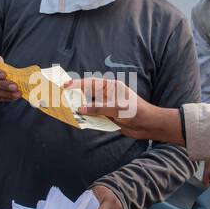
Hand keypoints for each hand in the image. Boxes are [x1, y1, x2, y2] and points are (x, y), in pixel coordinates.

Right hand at [68, 77, 183, 143]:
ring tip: (66, 111)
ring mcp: (106, 106)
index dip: (77, 84)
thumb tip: (81, 109)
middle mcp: (107, 95)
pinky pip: (94, 117)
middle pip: (87, 94)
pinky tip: (78, 120)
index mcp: (110, 87)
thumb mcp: (117, 108)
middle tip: (61, 98)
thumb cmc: (136, 111)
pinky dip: (87, 119)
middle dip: (75, 96)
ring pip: (89, 107)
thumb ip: (98, 108)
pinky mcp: (108, 117)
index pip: (91, 83)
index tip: (65, 86)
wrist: (148, 125)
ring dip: (80, 109)